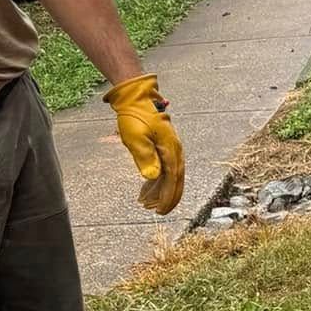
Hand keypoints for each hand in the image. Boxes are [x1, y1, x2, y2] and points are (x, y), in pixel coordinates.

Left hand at [105, 75, 184, 214]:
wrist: (136, 99)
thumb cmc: (135, 117)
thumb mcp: (135, 138)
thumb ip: (144, 157)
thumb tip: (151, 177)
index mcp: (170, 150)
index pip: (172, 180)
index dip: (167, 197)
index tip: (160, 210)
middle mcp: (175, 151)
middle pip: (175, 181)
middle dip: (167, 198)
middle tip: (156, 211)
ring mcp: (171, 149)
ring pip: (170, 176)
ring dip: (160, 190)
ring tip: (146, 202)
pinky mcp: (165, 148)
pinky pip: (165, 168)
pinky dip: (157, 180)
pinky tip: (147, 186)